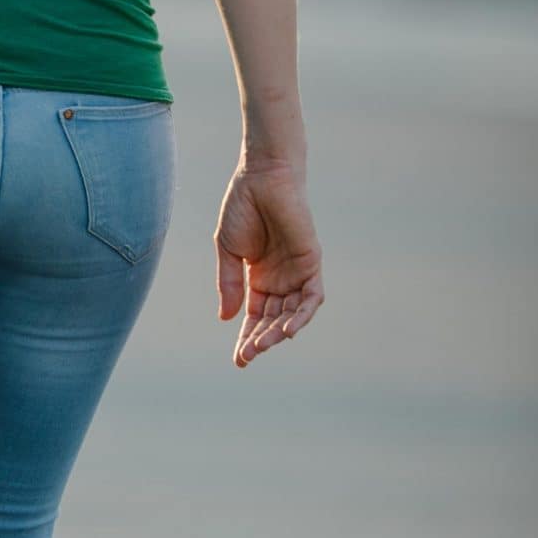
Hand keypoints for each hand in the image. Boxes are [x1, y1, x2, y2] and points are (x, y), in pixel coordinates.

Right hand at [216, 158, 322, 366]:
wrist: (262, 177)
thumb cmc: (242, 208)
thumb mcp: (228, 251)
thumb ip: (228, 283)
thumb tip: (226, 318)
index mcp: (258, 278)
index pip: (255, 316)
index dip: (246, 337)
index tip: (239, 359)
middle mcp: (280, 279)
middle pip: (273, 320)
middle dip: (260, 339)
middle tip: (248, 356)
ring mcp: (297, 272)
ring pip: (292, 314)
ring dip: (278, 332)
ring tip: (262, 346)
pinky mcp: (311, 263)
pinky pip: (312, 297)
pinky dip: (302, 315)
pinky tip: (288, 330)